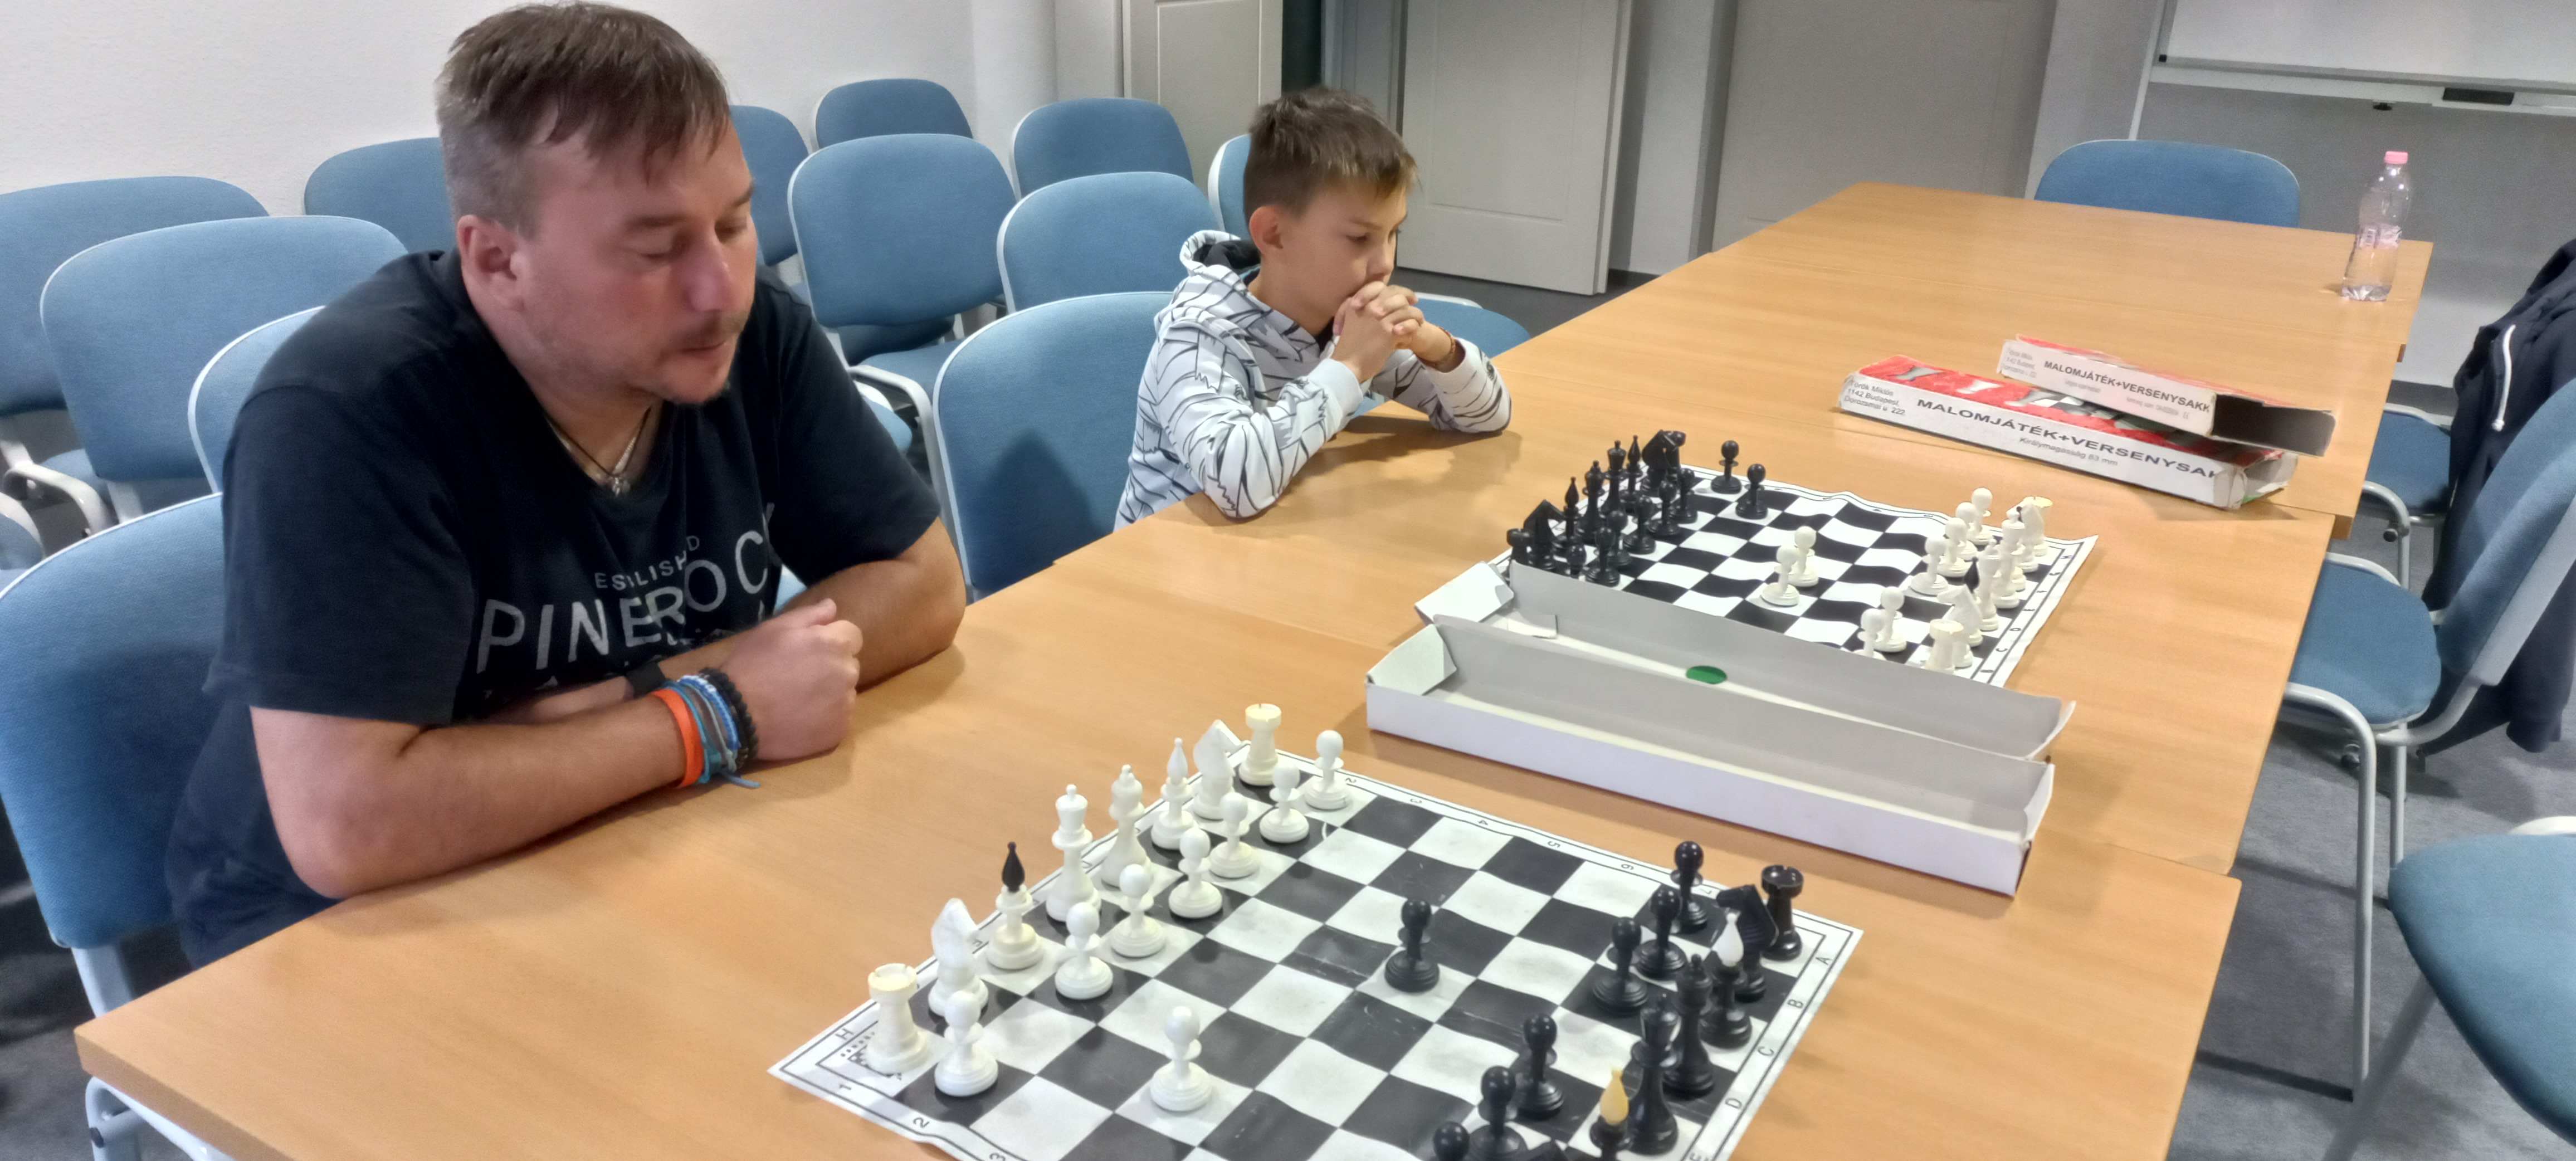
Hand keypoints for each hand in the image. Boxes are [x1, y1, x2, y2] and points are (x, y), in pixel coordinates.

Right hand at [714, 599, 862, 760]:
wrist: (736, 715)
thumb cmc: (753, 665)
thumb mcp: (774, 629)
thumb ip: (809, 615)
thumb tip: (832, 606)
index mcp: (834, 644)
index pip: (853, 635)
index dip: (833, 639)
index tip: (811, 650)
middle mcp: (847, 673)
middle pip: (850, 664)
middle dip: (832, 665)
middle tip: (801, 675)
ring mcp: (845, 705)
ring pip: (846, 692)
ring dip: (830, 692)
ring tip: (798, 699)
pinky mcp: (839, 730)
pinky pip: (840, 717)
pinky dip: (826, 717)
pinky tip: (801, 718)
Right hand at [1332, 281, 1418, 380]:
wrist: (1347, 365)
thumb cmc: (1348, 345)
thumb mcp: (1350, 319)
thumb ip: (1362, 307)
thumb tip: (1380, 301)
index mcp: (1357, 302)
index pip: (1379, 286)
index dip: (1396, 289)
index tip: (1405, 297)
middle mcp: (1370, 307)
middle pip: (1396, 295)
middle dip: (1409, 299)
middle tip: (1415, 305)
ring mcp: (1380, 319)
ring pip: (1406, 310)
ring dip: (1416, 316)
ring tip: (1419, 322)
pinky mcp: (1389, 333)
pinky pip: (1409, 326)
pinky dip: (1412, 330)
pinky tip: (1408, 337)